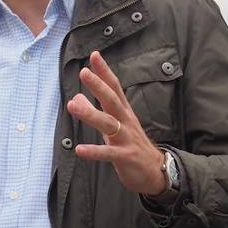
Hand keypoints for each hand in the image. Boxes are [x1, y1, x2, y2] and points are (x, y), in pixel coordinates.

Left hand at [66, 50, 167, 196]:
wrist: (156, 171)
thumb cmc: (132, 145)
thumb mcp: (113, 126)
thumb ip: (95, 111)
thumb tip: (75, 98)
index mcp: (124, 112)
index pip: (114, 87)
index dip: (105, 72)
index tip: (94, 55)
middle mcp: (126, 121)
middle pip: (112, 100)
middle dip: (98, 86)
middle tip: (84, 72)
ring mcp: (126, 138)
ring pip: (108, 123)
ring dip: (90, 114)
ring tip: (72, 105)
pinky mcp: (125, 156)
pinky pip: (108, 153)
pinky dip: (94, 151)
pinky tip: (79, 150)